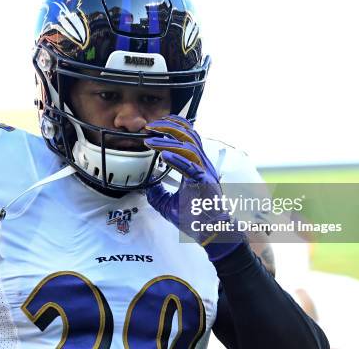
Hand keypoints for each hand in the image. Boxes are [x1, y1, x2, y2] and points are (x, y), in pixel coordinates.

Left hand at [144, 115, 244, 260]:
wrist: (212, 234)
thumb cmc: (196, 219)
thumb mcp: (169, 205)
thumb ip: (158, 193)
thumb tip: (146, 187)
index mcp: (197, 167)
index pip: (189, 138)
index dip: (175, 126)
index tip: (157, 123)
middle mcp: (203, 166)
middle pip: (189, 136)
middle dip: (168, 127)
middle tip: (150, 127)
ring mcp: (206, 173)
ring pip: (189, 148)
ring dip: (168, 141)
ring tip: (151, 141)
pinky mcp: (206, 184)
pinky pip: (191, 167)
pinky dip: (176, 159)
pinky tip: (163, 154)